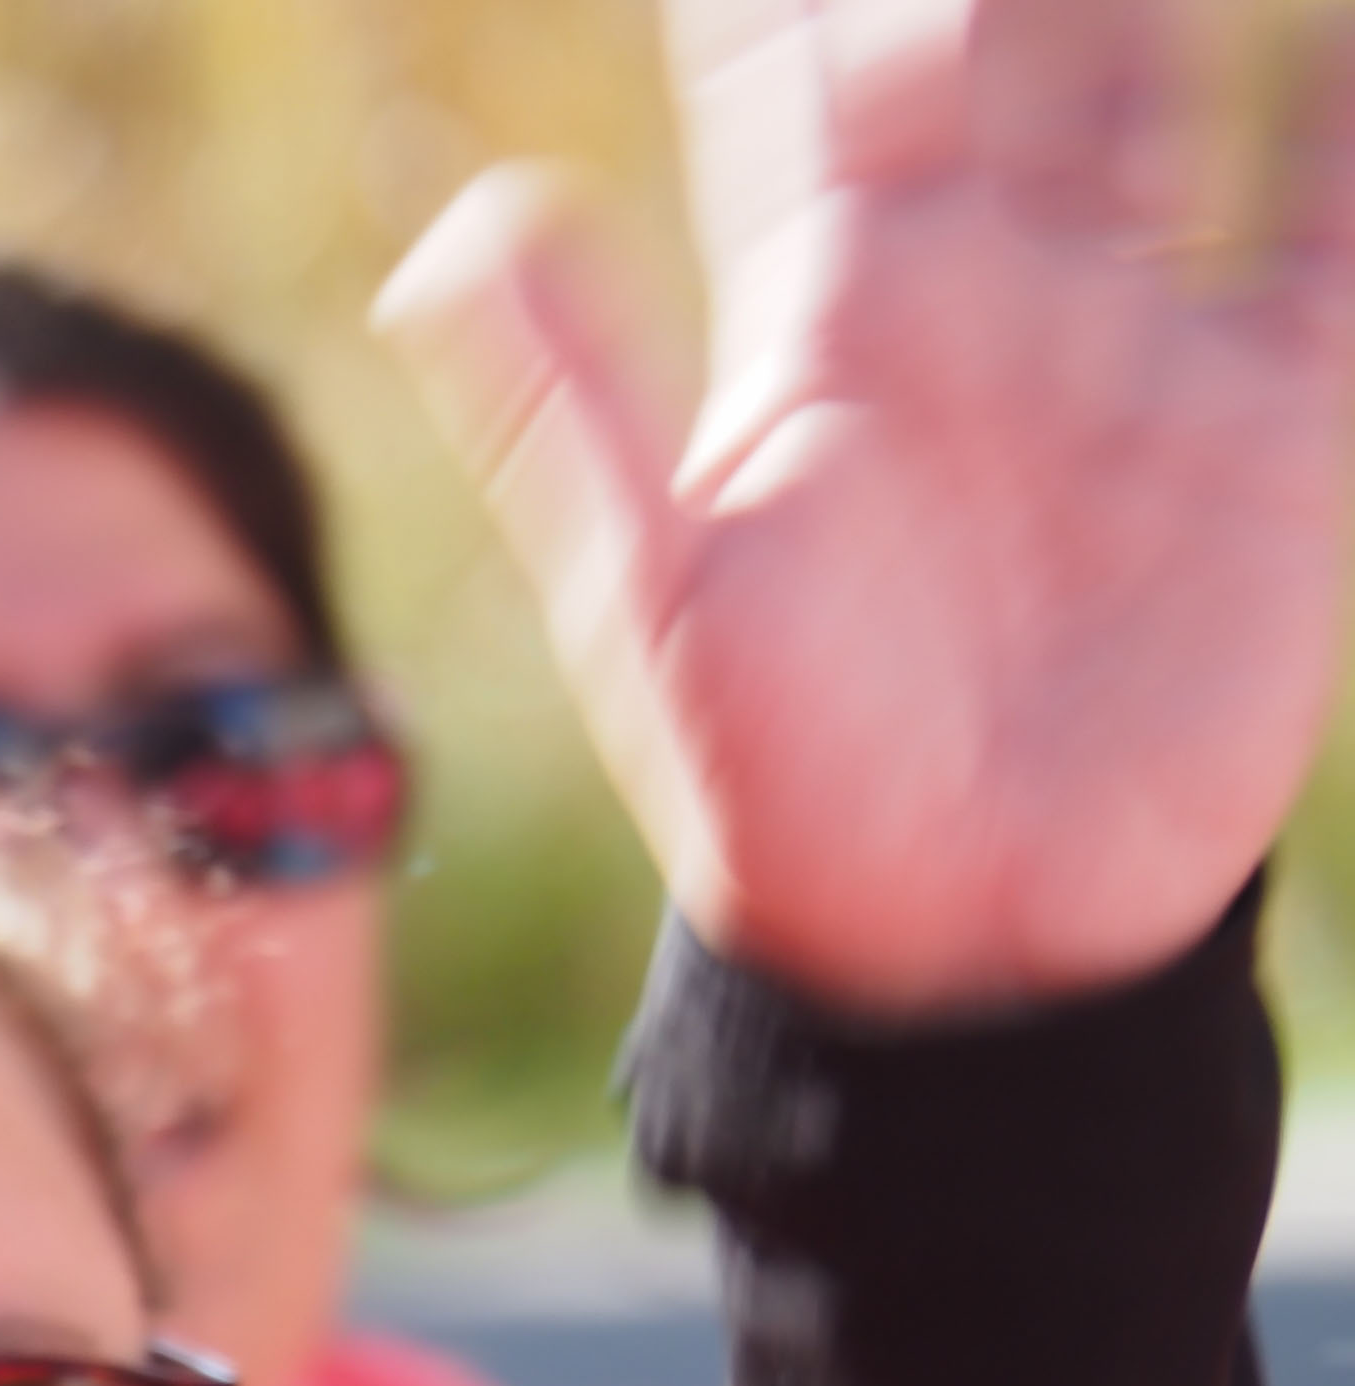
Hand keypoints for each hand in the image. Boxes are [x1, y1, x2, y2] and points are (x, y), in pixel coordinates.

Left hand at [382, 0, 1354, 1011]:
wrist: (949, 949)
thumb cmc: (773, 785)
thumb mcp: (645, 591)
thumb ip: (564, 403)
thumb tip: (461, 224)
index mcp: (825, 325)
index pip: (810, 85)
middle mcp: (980, 303)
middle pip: (1000, 47)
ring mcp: (1131, 352)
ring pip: (1156, 94)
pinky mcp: (1273, 432)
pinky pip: (1326, 237)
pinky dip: (1334, 125)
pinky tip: (1333, 26)